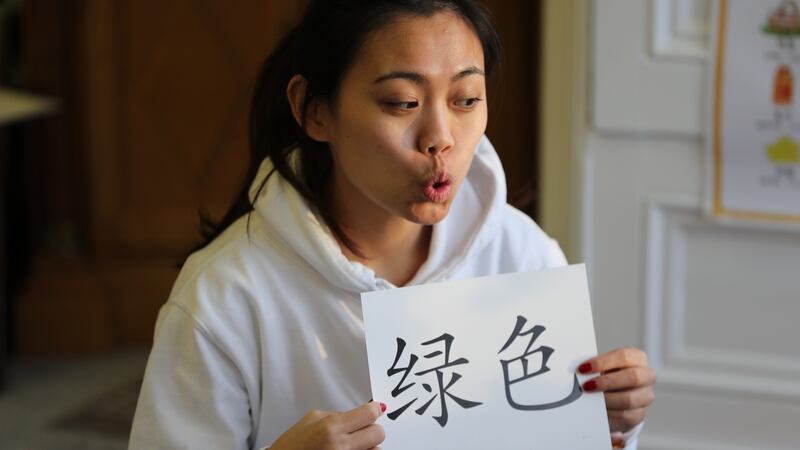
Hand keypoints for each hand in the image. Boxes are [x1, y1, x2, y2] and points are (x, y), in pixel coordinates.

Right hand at [271, 401, 386, 449]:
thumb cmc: (292, 446)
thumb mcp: (311, 420)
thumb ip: (336, 415)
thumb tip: (358, 413)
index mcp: (331, 427)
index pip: (369, 414)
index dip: (373, 410)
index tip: (374, 410)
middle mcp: (340, 446)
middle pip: (378, 433)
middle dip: (371, 430)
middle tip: (362, 431)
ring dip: (368, 447)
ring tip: (352, 446)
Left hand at [578, 348, 655, 433]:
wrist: (617, 395)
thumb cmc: (609, 375)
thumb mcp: (604, 367)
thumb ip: (595, 367)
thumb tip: (580, 370)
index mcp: (637, 358)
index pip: (624, 356)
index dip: (602, 362)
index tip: (583, 368)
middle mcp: (646, 376)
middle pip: (633, 377)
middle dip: (607, 382)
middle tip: (586, 386)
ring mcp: (645, 396)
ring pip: (629, 399)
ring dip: (606, 399)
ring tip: (590, 399)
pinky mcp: (640, 414)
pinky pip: (625, 415)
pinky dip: (609, 413)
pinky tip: (599, 409)